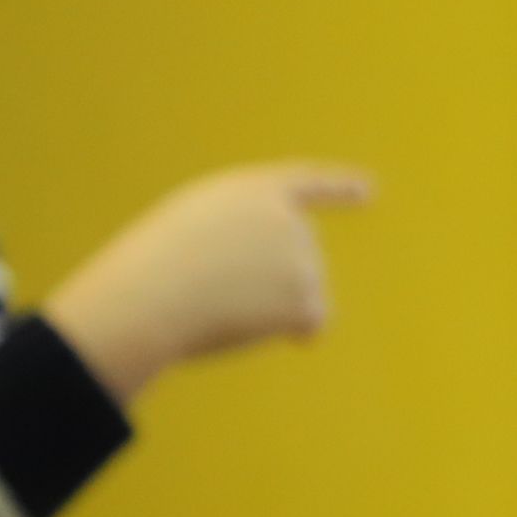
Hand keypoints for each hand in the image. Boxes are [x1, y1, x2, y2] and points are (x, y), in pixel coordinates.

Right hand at [45, 163, 373, 402]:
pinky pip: (312, 323)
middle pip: (300, 258)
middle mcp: (290, 219)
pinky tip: (254, 326)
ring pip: (303, 293)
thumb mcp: (192, 234)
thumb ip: (245, 240)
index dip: (338, 189)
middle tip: (216, 285)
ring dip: (270, 308)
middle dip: (270, 280)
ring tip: (222, 302)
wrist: (149, 297)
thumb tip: (296, 293)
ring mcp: (304, 256)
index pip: (306, 185)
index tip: (368, 192)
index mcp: (254, 191)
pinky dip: (292, 332)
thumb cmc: (155, 269)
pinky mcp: (307, 296)